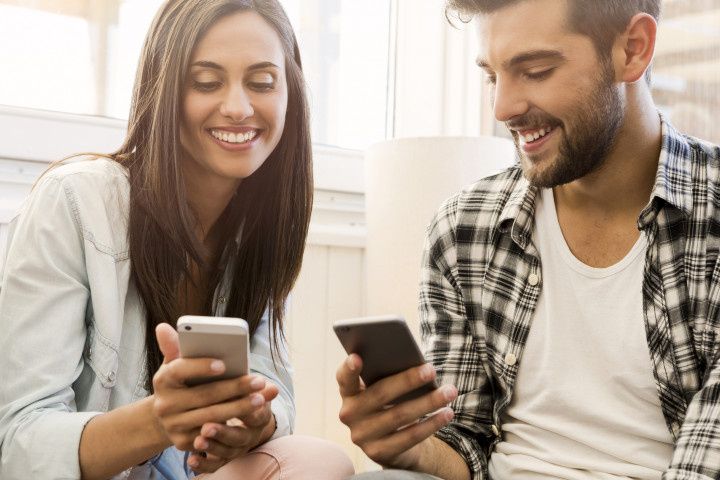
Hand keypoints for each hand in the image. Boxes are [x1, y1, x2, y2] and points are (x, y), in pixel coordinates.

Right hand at [151, 324, 270, 464]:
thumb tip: (164, 327)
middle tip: (259, 381)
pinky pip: (212, 435)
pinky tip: (251, 416)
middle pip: (204, 396)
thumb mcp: (176, 363)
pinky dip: (233, 425)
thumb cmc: (180, 382)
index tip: (223, 364)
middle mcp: (164, 404)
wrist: (165, 418)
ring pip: (212, 417)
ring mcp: (173, 425)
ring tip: (261, 398)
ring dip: (239, 408)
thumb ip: (177, 346)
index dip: (201, 367)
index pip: (180, 370)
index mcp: (163, 380)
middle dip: (234, 388)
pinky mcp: (183, 443)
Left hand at [186, 382, 278, 472]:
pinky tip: (191, 460)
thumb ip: (250, 383)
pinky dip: (203, 465)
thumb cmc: (241, 391)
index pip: (257, 416)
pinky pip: (214, 465)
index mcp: (261, 416)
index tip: (230, 404)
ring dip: (212, 447)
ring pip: (226, 452)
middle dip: (223, 433)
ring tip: (198, 441)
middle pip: (239, 437)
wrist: (240, 412)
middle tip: (206, 428)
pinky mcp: (223, 457)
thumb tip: (269, 387)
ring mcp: (236, 447)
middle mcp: (250, 435)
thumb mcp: (249, 385)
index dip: (246, 410)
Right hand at [336, 354, 456, 469]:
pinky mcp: (379, 452)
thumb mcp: (384, 389)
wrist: (393, 442)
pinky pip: (409, 436)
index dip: (348, 368)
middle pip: (380, 394)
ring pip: (399, 415)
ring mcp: (362, 436)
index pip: (344, 378)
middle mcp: (349, 414)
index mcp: (349, 393)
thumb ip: (388, 376)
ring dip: (428, 402)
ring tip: (450, 391)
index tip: (357, 357)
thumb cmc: (390, 403)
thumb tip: (416, 366)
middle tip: (431, 370)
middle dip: (408, 380)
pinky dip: (431, 424)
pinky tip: (447, 413)